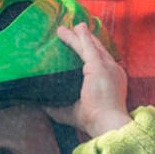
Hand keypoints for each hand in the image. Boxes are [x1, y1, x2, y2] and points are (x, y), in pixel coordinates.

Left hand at [45, 23, 131, 138]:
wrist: (107, 124)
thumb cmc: (94, 121)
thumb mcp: (73, 112)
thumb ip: (58, 107)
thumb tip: (42, 104)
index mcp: (110, 81)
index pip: (100, 62)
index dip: (90, 53)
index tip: (80, 47)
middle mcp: (112, 71)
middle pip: (96, 50)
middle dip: (85, 40)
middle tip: (73, 31)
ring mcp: (107, 67)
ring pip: (91, 46)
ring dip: (78, 36)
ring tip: (65, 29)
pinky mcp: (99, 66)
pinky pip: (88, 47)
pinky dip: (81, 38)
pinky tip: (75, 29)